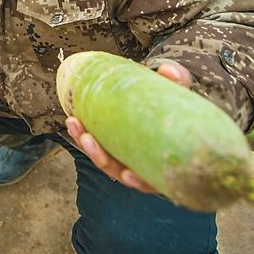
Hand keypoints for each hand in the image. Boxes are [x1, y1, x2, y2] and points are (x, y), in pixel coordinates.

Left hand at [64, 61, 191, 194]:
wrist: (166, 103)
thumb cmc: (178, 107)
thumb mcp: (180, 95)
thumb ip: (177, 83)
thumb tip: (169, 71)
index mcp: (163, 164)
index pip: (152, 182)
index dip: (140, 182)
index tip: (129, 174)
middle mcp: (143, 166)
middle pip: (119, 172)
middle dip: (100, 158)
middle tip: (89, 140)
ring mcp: (126, 158)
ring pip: (104, 159)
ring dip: (86, 144)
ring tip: (74, 123)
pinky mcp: (113, 146)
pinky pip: (96, 146)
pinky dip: (83, 135)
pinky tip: (74, 120)